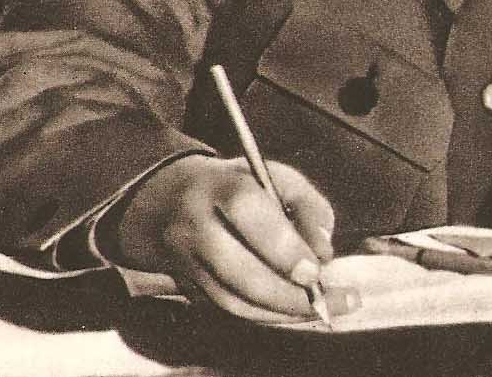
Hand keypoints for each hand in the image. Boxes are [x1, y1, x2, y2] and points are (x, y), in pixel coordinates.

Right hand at [104, 154, 356, 322]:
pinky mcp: (186, 288)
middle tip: (324, 301)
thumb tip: (324, 252)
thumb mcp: (274, 176)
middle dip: (286, 293)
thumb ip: (307, 205)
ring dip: (280, 312)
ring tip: (321, 311)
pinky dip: (266, 315)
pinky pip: (229, 310)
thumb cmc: (237, 185)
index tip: (315, 270)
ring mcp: (185, 262)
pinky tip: (295, 312)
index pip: (248, 213)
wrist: (167, 201)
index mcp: (220, 186)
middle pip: (238, 270)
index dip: (283, 247)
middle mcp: (195, 226)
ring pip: (232, 300)